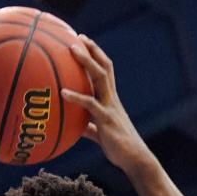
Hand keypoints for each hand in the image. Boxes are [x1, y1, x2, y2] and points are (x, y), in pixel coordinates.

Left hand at [63, 36, 148, 170]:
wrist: (134, 159)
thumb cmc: (118, 148)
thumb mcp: (101, 135)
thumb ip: (89, 128)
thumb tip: (77, 128)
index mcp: (111, 100)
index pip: (106, 71)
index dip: (96, 55)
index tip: (84, 41)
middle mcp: (112, 98)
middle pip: (104, 66)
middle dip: (92, 50)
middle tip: (77, 37)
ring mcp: (110, 107)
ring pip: (100, 77)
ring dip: (86, 61)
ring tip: (71, 50)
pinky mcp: (106, 119)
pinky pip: (90, 104)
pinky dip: (76, 96)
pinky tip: (62, 93)